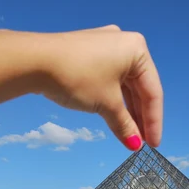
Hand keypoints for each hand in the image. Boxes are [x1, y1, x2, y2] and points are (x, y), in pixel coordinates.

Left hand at [37, 25, 162, 149]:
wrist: (34, 60)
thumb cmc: (76, 77)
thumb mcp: (106, 104)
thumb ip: (124, 125)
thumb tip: (135, 144)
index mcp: (137, 49)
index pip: (153, 91)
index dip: (154, 121)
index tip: (153, 145)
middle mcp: (124, 43)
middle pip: (139, 87)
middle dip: (140, 117)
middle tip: (142, 142)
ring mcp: (105, 46)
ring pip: (123, 84)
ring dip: (126, 110)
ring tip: (129, 134)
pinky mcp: (88, 52)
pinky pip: (109, 78)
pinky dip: (112, 99)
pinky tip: (114, 118)